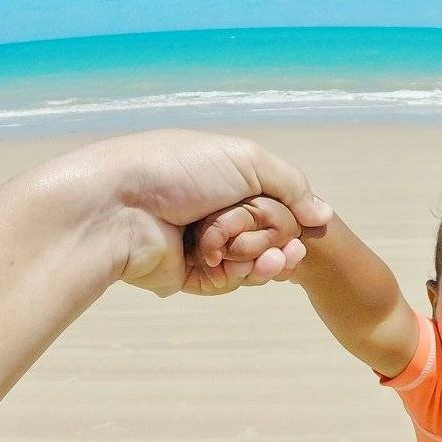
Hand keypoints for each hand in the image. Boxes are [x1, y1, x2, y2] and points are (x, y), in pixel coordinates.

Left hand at [72, 130, 330, 295]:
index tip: (309, 228)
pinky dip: (245, 275)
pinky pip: (229, 282)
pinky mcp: (188, 275)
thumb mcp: (246, 160)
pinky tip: (254, 268)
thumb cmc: (176, 170)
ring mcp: (200, 243)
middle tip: (292, 248)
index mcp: (222, 177)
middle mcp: (212, 208)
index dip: (293, 216)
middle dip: (283, 240)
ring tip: (275, 260)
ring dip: (267, 259)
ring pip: (252, 260)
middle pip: (268, 233)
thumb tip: (322, 215)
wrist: (119, 206)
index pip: (273, 200)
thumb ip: (291, 185)